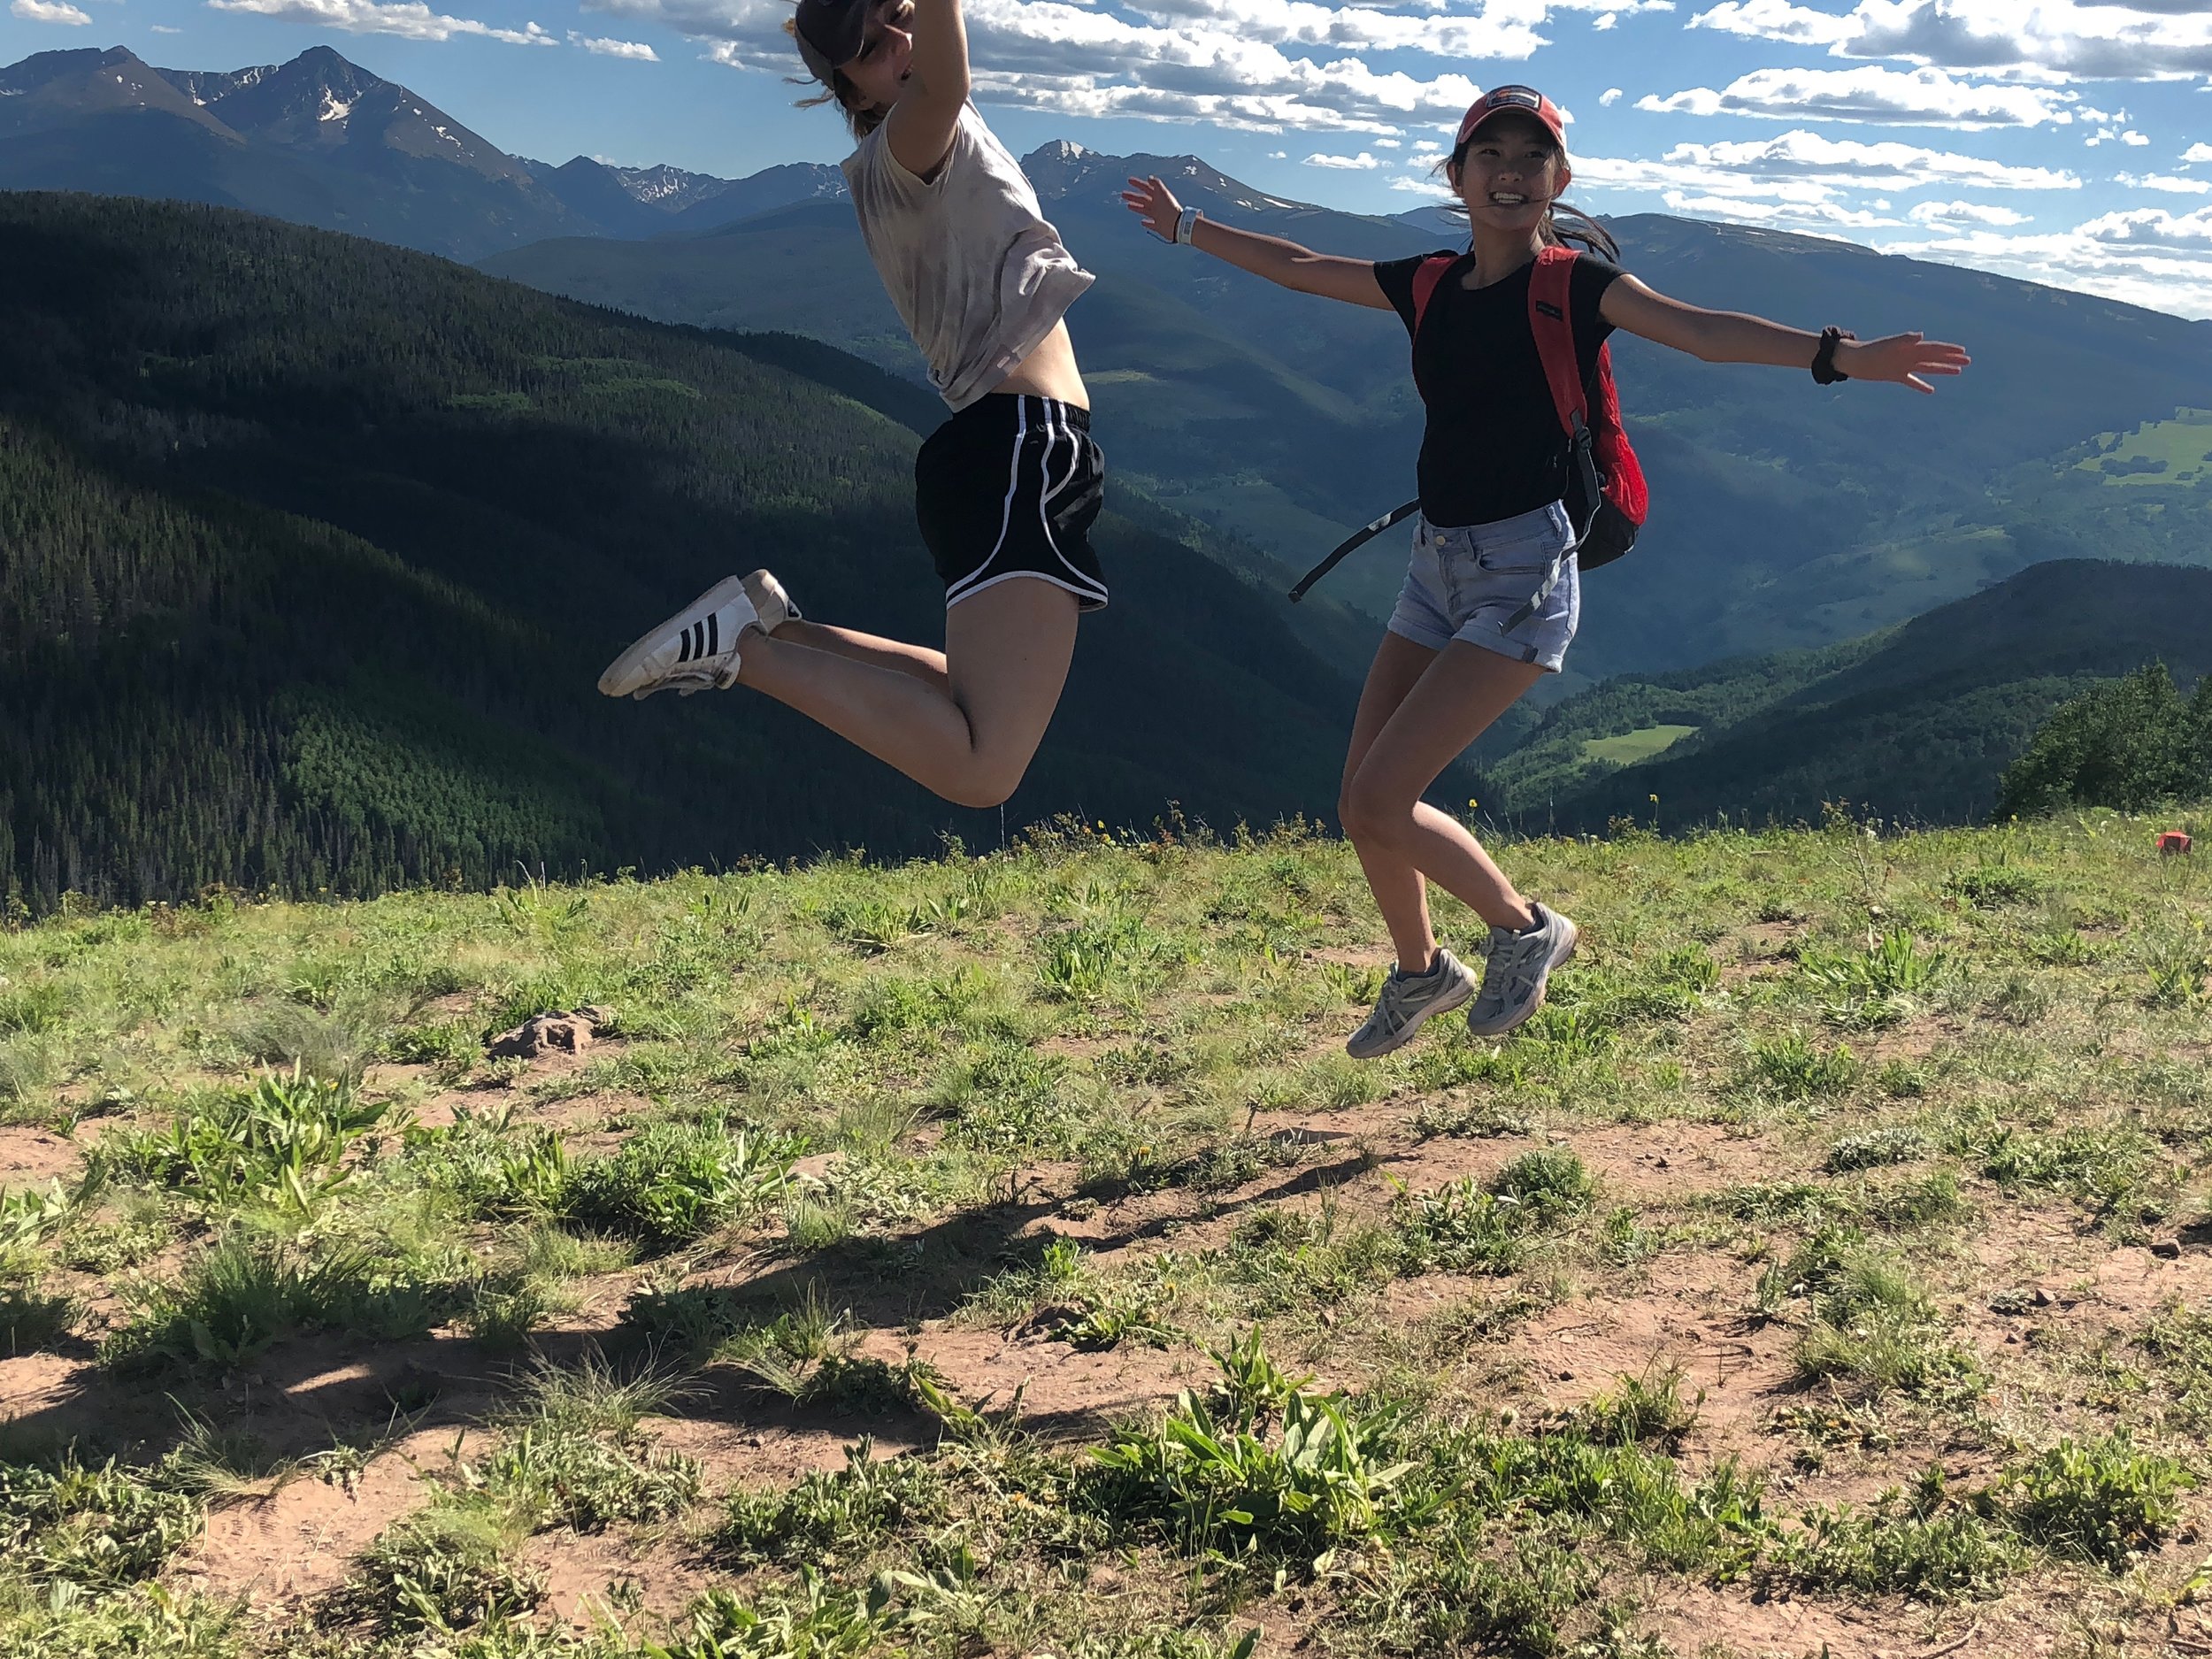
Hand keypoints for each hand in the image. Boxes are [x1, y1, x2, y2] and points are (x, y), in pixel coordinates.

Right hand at [1120, 175, 1184, 242]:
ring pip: (1145, 210)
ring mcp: (1158, 216)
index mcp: (1158, 197)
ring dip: (1136, 207)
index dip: (1138, 184)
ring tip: (1128, 205)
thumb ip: (1156, 184)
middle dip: (1133, 196)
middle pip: (1143, 199)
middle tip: (1123, 194)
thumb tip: (1149, 177)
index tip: (1129, 180)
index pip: (1146, 188)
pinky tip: (1142, 222)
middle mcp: (1157, 205)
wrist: (1177, 224)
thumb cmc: (1169, 207)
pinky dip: (1146, 223)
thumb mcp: (1162, 193)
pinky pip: (1151, 224)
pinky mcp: (1158, 226)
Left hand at [1838, 332, 1970, 394]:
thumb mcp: (1888, 345)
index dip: (1948, 350)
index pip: (1934, 348)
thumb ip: (1904, 339)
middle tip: (1968, 361)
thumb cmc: (1871, 350)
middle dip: (1951, 359)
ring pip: (1928, 368)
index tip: (1963, 351)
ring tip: (1958, 372)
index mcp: (1910, 347)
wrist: (1854, 360)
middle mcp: (1910, 356)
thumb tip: (1921, 336)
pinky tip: (1931, 391)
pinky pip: (1912, 381)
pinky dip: (1921, 385)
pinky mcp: (1896, 375)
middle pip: (1935, 358)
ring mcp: (1904, 366)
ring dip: (1942, 370)